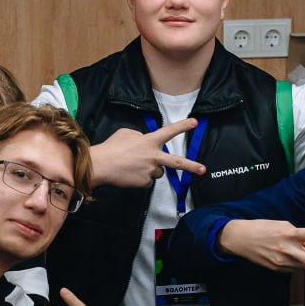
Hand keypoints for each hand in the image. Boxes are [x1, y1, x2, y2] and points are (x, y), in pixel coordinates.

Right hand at [89, 119, 205, 187]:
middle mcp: (153, 156)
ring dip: (150, 169)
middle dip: (192, 166)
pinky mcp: (145, 182)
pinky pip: (147, 181)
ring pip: (157, 172)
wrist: (101, 165)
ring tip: (134, 165)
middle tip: (203, 170)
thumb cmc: (112, 147)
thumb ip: (141, 136)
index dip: (183, 126)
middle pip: (177, 162)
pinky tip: (130, 174)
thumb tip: (145, 141)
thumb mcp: (127, 133)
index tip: (195, 122)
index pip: (169, 131)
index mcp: (150, 141)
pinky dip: (141, 178)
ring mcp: (150, 171)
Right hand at [217, 220, 304, 280]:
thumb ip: (299, 236)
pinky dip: (294, 263)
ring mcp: (280, 260)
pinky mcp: (276, 268)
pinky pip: (293, 268)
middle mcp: (286, 248)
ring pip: (303, 265)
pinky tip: (284, 255)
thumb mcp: (281, 225)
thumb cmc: (262, 228)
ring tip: (293, 251)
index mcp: (288, 233)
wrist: (240, 239)